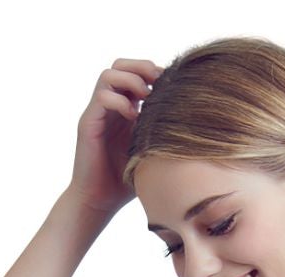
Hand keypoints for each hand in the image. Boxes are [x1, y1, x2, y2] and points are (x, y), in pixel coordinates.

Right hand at [70, 58, 162, 215]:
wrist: (99, 202)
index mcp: (124, 109)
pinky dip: (119, 101)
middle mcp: (109, 106)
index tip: (171, 84)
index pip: (134, 73)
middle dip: (141, 67)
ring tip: (145, 97)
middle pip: (120, 64)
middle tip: (158, 82)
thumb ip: (162, 136)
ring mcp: (97, 113)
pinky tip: (132, 117)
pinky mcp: (88, 123)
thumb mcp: (151, 154)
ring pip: (108, 74)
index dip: (152, 72)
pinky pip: (102, 97)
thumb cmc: (125, 183)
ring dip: (130, 80)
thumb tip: (196, 127)